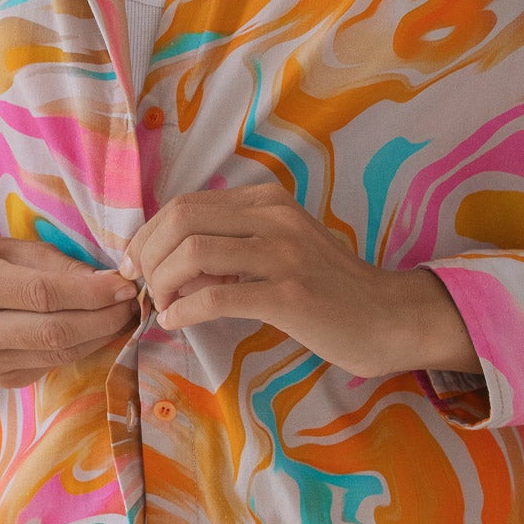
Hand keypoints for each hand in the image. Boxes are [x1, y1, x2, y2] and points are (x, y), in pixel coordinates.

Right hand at [0, 236, 142, 388]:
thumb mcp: (20, 249)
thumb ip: (62, 266)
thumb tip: (110, 284)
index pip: (41, 293)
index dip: (90, 293)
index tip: (124, 287)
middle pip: (52, 332)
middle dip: (102, 319)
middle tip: (131, 305)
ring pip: (56, 355)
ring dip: (99, 337)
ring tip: (121, 317)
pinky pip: (52, 367)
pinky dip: (83, 350)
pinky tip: (97, 333)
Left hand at [119, 183, 481, 379]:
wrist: (388, 316)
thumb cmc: (327, 287)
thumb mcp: (278, 247)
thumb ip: (232, 242)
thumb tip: (167, 258)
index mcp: (267, 201)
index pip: (186, 203)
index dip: (149, 233)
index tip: (134, 263)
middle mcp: (274, 218)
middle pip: (182, 220)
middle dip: (147, 255)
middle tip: (140, 286)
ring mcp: (284, 254)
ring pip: (194, 254)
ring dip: (163, 282)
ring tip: (160, 305)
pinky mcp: (290, 296)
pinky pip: (218, 297)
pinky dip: (184, 310)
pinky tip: (175, 322)